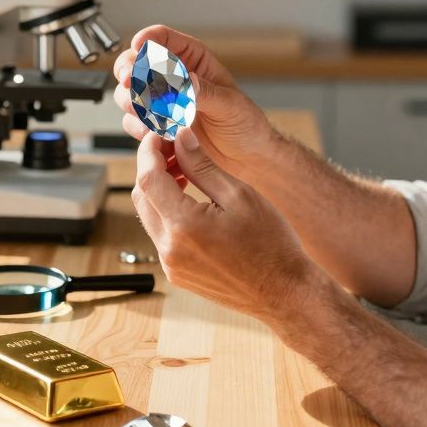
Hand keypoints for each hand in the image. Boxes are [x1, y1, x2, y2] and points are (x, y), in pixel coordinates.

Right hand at [113, 25, 274, 177]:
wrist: (247, 158)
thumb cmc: (247, 125)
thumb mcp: (230, 105)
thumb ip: (205, 92)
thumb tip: (186, 79)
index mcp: (194, 60)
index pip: (164, 38)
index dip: (147, 39)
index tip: (139, 46)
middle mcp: (174, 77)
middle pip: (137, 62)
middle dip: (130, 71)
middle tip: (131, 82)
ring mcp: (163, 102)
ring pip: (130, 92)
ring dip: (133, 101)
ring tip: (149, 113)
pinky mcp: (158, 125)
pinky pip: (135, 121)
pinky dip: (138, 126)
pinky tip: (155, 132)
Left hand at [132, 127, 317, 321]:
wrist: (284, 291)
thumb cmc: (271, 244)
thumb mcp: (240, 194)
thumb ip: (202, 166)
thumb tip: (180, 139)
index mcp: (184, 226)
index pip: (148, 178)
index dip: (149, 151)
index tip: (159, 135)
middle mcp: (170, 249)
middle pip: (142, 196)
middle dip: (151, 167)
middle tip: (172, 149)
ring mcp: (171, 265)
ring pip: (149, 216)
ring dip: (159, 190)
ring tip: (185, 172)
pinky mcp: (178, 274)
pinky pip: (161, 236)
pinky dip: (168, 213)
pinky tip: (191, 202)